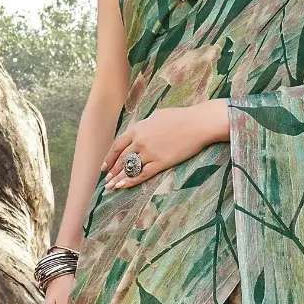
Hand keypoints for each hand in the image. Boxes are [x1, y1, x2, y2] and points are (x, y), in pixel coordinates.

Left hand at [102, 101, 229, 188]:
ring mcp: (150, 153)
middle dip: (112, 171)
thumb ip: (145, 126)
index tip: (105, 167)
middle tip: (106, 181)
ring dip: (119, 179)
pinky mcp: (161, 162)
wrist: (199, 124)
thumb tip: (140, 132)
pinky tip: (123, 187)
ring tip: (111, 187)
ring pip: (129, 169)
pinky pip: (142, 175)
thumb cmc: (181, 117)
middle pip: (121, 159)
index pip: (117, 146)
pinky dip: (131, 182)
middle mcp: (140, 141)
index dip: (109, 158)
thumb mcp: (157, 116)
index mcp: (138, 128)